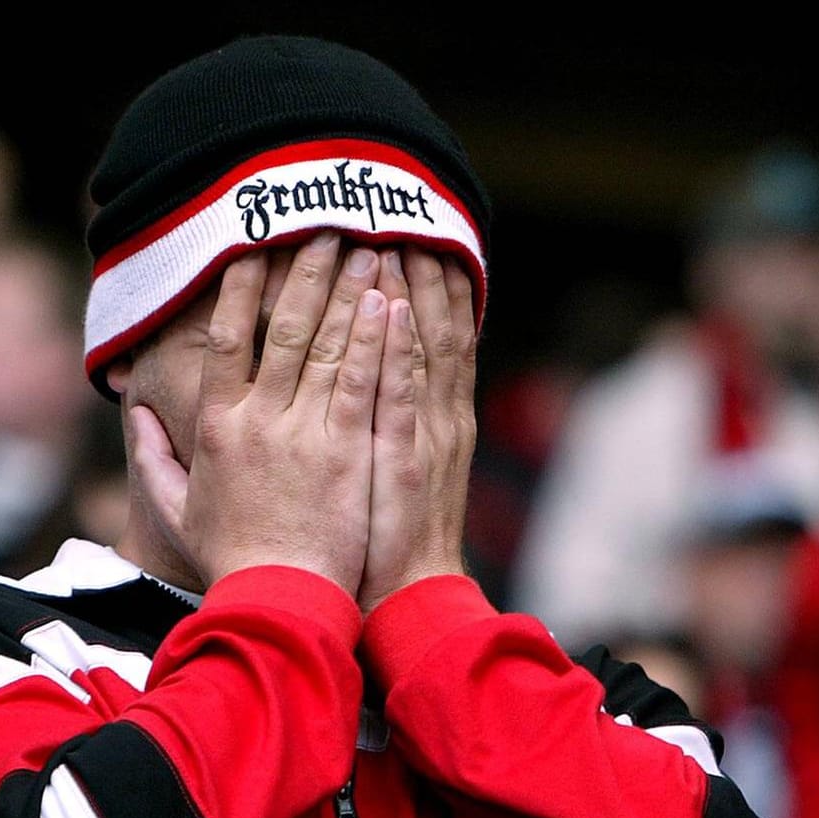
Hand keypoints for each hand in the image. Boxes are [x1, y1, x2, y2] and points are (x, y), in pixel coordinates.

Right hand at [125, 234, 388, 590]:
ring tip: (364, 245)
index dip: (240, 287)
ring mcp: (304, 431)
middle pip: (280, 327)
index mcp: (215, 426)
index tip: (253, 245)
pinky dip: (374, 338)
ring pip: (325, 343)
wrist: (279, 600)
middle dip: (303, 270)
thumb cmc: (233, 559)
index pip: (224, 338)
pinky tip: (387, 301)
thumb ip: (152, 459)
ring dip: (346, 290)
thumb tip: (131, 417)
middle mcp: (257, 419)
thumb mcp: (177, 509)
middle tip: (323, 225)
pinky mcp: (348, 449)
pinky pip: (362, 380)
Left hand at [358, 247, 476, 612]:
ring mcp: (423, 435)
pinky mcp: (403, 456)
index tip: (410, 239)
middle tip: (402, 216)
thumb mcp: (399, 477)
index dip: (426, 288)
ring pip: (422, 348)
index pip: (436, 340)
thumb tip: (381, 383)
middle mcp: (438, 419)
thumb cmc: (389, 543)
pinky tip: (389, 307)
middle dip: (419, 272)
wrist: (410, 599)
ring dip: (411, 290)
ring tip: (397, 235)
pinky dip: (398, 348)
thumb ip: (395, 426)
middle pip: (434, 329)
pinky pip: (401, 391)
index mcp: (437, 421)